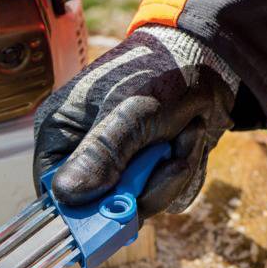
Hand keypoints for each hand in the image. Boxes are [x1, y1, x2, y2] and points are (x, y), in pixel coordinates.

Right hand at [34, 25, 238, 216]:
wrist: (210, 59)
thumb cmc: (162, 71)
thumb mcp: (132, 112)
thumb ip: (100, 153)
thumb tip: (67, 195)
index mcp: (60, 134)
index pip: (56, 194)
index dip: (87, 207)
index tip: (121, 204)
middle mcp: (81, 154)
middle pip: (99, 207)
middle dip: (144, 187)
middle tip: (173, 155)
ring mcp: (113, 166)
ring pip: (134, 206)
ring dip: (169, 177)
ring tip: (185, 134)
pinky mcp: (141, 174)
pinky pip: (157, 198)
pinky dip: (180, 174)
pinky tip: (187, 140)